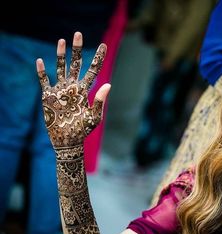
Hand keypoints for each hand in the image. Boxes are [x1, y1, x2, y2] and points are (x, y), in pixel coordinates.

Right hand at [36, 32, 110, 147]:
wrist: (67, 140)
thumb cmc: (83, 130)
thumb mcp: (94, 116)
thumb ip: (99, 100)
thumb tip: (108, 84)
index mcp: (85, 90)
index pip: (93, 69)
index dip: (98, 57)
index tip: (104, 45)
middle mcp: (73, 86)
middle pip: (75, 63)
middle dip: (77, 49)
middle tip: (78, 33)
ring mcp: (60, 90)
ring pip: (60, 68)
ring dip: (61, 55)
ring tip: (62, 40)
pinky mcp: (48, 96)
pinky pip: (44, 81)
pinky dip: (42, 71)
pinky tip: (40, 61)